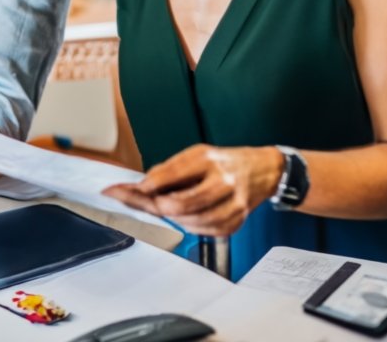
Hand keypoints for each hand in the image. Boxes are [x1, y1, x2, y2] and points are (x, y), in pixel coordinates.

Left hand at [102, 144, 284, 235]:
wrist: (260, 171)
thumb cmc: (222, 162)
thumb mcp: (196, 154)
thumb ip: (170, 170)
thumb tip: (144, 186)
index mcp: (209, 160)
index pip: (173, 174)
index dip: (147, 185)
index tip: (126, 189)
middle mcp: (223, 182)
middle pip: (182, 204)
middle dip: (154, 205)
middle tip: (136, 202)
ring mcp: (233, 205)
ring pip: (191, 221)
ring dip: (170, 217)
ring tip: (159, 207)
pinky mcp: (237, 222)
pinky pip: (205, 231)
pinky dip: (188, 226)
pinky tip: (182, 217)